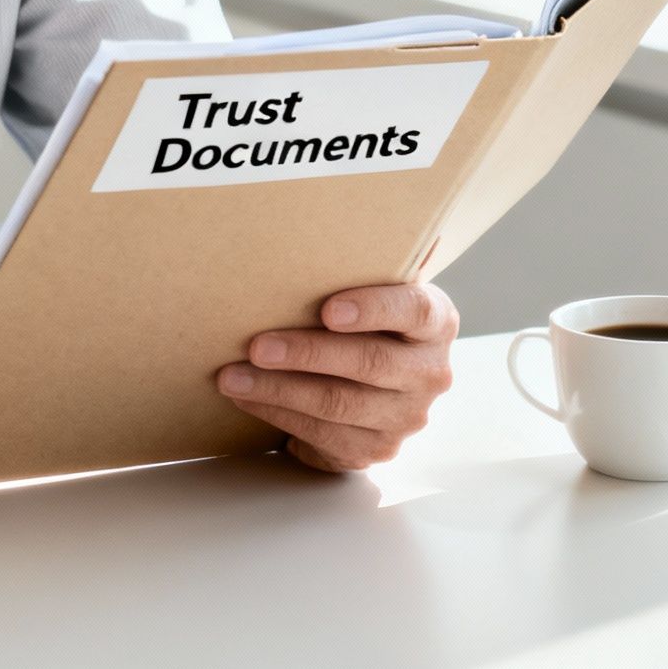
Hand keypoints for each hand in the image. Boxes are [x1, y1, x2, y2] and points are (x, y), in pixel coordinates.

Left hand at [215, 283, 456, 471]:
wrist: (373, 381)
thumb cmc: (361, 321)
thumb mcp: (371, 290)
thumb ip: (361, 266)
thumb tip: (325, 219)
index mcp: (435, 322)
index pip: (414, 311)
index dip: (373, 309)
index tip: (327, 310)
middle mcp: (430, 372)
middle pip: (370, 363)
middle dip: (306, 354)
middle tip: (256, 346)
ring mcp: (406, 416)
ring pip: (339, 405)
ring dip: (278, 390)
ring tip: (232, 376)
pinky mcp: (375, 449)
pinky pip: (323, 435)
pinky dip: (277, 414)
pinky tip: (246, 398)